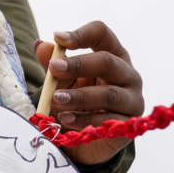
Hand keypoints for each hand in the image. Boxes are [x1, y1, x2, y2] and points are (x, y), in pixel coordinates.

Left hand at [34, 21, 144, 164]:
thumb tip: (40, 46)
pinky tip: (65, 118)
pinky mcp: (129, 123)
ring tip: (55, 99)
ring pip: (109, 94)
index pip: (102, 34)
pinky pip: (107, 120)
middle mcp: (128, 74)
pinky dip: (84, 119)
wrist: (87, 138)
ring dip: (79, 96)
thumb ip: (53, 63)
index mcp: (112, 54)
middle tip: (54, 68)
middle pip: (107, 62)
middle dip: (79, 64)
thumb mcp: (63, 81)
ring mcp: (132, 99)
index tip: (58, 38)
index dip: (81, 34)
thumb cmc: (77, 100)